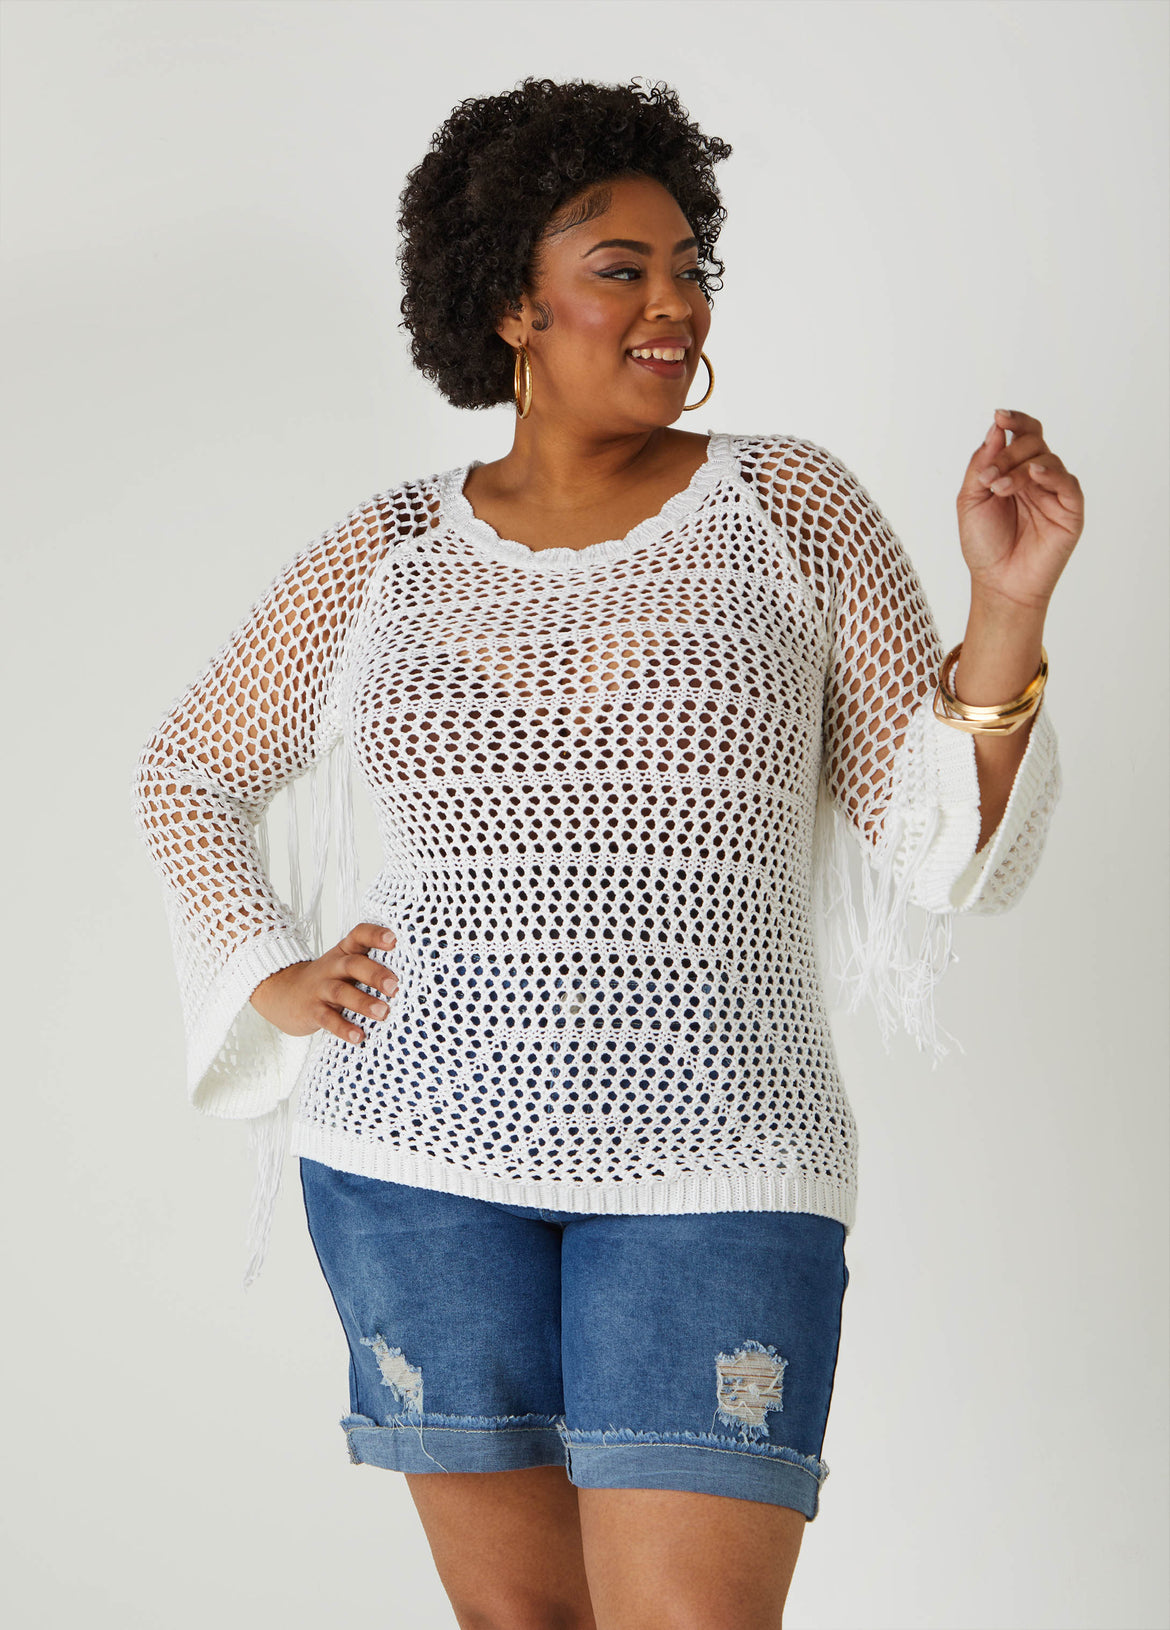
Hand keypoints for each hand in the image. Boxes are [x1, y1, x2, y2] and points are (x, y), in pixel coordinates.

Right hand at [249, 921, 399, 1044]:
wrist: (281, 992)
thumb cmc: (327, 979)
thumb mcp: (345, 966)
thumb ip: (371, 966)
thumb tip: (415, 978)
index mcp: (344, 952)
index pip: (359, 935)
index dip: (375, 935)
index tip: (393, 940)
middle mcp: (333, 967)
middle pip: (353, 964)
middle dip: (375, 974)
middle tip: (395, 986)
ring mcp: (321, 989)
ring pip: (341, 993)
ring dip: (363, 1003)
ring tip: (383, 1013)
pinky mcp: (312, 1011)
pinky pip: (328, 1020)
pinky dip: (344, 1028)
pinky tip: (359, 1037)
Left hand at [958, 408, 1083, 613]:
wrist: (998, 583)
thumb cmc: (984, 545)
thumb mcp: (970, 500)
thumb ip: (981, 464)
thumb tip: (996, 429)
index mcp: (1014, 471)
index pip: (1021, 435)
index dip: (1014, 421)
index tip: (999, 416)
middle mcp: (1037, 478)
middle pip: (1033, 442)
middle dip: (1007, 454)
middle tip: (989, 477)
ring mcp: (1055, 492)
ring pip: (1045, 459)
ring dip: (1018, 468)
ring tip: (1000, 489)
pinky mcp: (1071, 510)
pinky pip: (1067, 482)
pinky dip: (1050, 474)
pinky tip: (1033, 475)